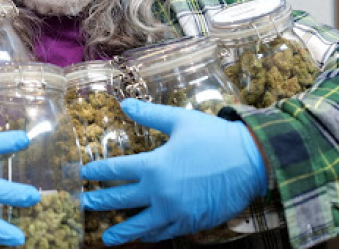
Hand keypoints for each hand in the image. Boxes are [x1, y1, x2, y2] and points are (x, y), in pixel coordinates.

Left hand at [79, 99, 266, 243]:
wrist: (255, 162)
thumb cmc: (217, 138)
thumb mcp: (180, 120)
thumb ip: (150, 114)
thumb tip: (124, 103)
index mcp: (153, 165)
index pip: (114, 170)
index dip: (96, 172)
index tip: (84, 175)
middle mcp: (159, 192)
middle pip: (120, 199)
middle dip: (100, 202)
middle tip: (84, 204)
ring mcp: (175, 211)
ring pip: (140, 225)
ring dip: (121, 231)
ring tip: (106, 237)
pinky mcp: (191, 222)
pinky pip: (165, 232)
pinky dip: (152, 234)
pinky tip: (144, 235)